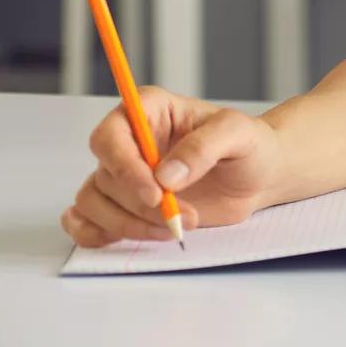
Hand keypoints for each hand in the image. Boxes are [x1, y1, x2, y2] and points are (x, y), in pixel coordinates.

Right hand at [60, 87, 284, 247]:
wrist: (259, 176)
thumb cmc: (250, 145)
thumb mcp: (238, 134)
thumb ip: (204, 147)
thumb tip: (165, 176)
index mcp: (149, 111)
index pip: (111, 135)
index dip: (124, 166)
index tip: (156, 193)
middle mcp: (129, 141)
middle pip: (105, 176)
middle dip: (139, 204)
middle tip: (180, 215)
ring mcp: (123, 175)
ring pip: (94, 202)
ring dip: (128, 224)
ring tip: (175, 227)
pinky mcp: (123, 204)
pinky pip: (86, 221)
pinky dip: (98, 234)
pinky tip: (130, 235)